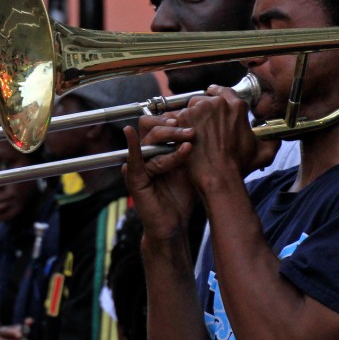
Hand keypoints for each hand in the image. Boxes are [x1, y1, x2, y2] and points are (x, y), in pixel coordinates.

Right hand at [123, 115, 196, 241]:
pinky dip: (131, 144)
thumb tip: (208, 126)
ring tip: (189, 141)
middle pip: (150, 126)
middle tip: (191, 130)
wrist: (174, 223)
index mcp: (155, 149)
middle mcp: (144, 153)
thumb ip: (191, 147)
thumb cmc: (182, 196)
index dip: (172, 117)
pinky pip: (133, 158)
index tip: (192, 116)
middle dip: (171, 125)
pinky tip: (129, 132)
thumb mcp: (190, 166)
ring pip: (150, 141)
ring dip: (170, 138)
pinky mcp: (133, 178)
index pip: (158, 123)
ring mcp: (136, 165)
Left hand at [176, 87, 276, 188]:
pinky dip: (178, 126)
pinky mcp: (182, 118)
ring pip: (190, 107)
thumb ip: (272, 139)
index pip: (224, 91)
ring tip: (193, 134)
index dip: (217, 95)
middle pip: (205, 100)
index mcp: (236, 106)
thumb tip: (276, 136)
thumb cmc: (239, 165)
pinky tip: (183, 137)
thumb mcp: (264, 152)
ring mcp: (197, 109)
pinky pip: (177, 118)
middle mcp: (216, 104)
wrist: (218, 176)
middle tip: (202, 126)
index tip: (212, 97)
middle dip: (203, 110)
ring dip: (190, 117)